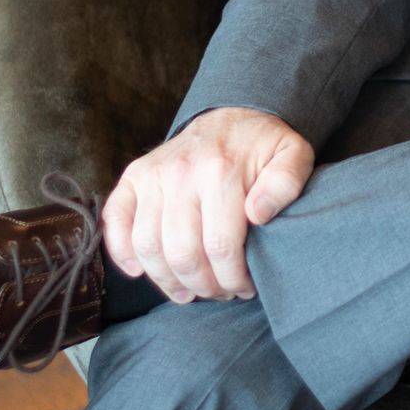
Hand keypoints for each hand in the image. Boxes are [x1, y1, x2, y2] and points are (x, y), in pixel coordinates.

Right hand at [101, 108, 315, 303]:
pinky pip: (115, 219)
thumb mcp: (294, 155)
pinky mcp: (134, 177)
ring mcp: (152, 174)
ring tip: (190, 292)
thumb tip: (257, 215)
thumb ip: (285, 184)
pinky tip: (140, 272)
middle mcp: (180, 172)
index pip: (220, 247)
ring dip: (167, 281)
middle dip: (203, 286)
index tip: (245, 288)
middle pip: (182, 253)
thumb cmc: (264, 146)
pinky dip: (121, 251)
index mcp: (221, 171)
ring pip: (148, 246)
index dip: (233, 278)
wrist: (232, 116)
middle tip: (220, 292)